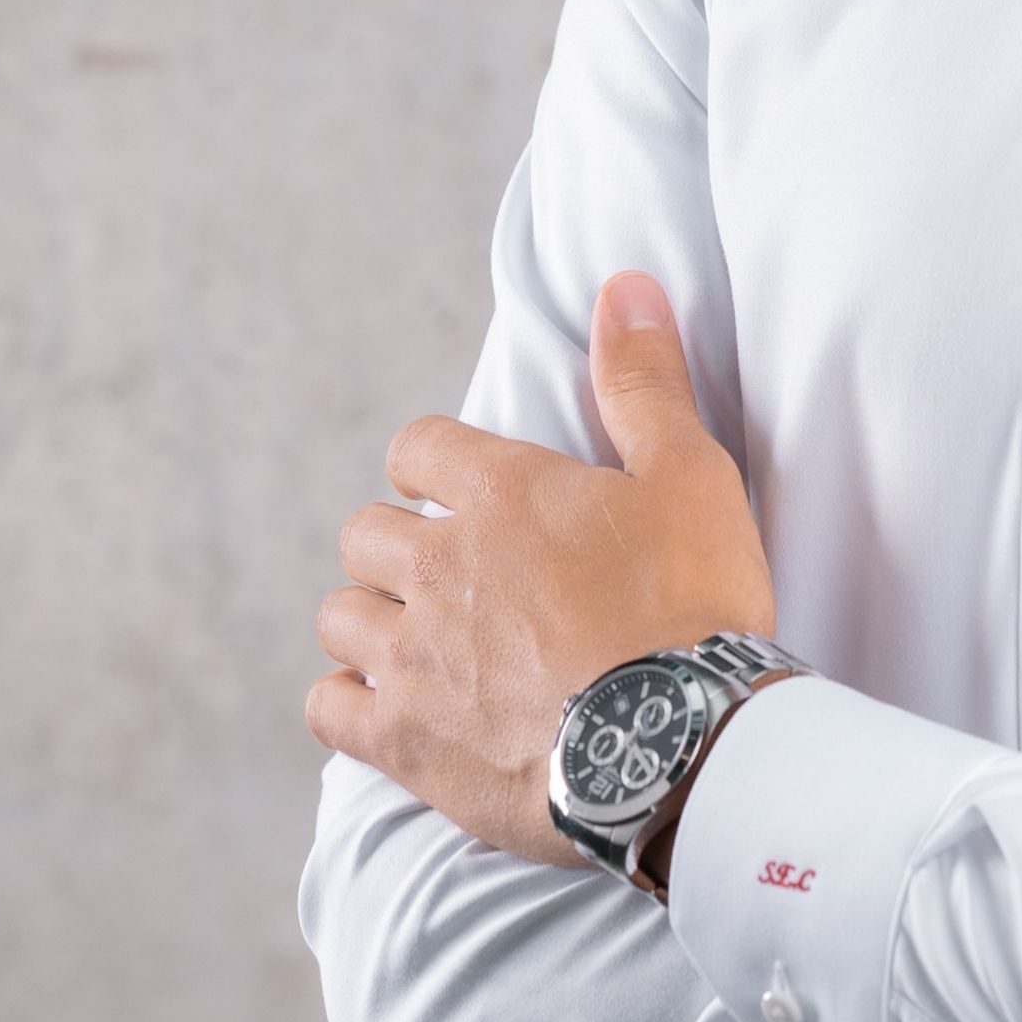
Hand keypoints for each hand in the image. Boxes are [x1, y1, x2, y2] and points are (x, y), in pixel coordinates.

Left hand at [312, 273, 782, 867]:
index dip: (438, 467)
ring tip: (425, 639)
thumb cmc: (696, 602)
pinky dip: (348, 701)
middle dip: (400, 546)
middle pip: (365, 535)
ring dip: (372, 620)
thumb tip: (622, 282)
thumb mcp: (692, 474)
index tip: (471, 493)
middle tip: (458, 574)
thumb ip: (644, 379)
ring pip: (340, 617)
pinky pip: (326, 707)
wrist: (683, 739)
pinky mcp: (401, 738)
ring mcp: (410, 655)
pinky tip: (392, 705)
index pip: (416, 449)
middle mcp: (436, 566)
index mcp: (500, 494)